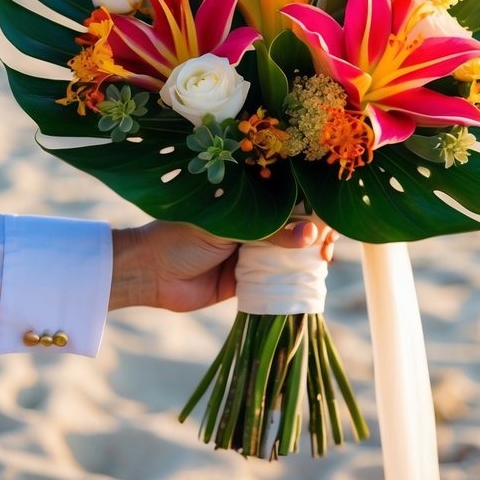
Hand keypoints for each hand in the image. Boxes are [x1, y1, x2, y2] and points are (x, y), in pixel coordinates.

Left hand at [109, 218, 338, 313]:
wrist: (150, 274)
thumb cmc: (182, 236)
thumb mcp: (228, 228)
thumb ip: (269, 232)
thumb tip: (312, 235)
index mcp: (246, 201)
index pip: (286, 198)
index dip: (310, 205)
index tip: (329, 214)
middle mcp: (252, 224)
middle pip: (293, 227)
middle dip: (316, 234)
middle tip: (328, 245)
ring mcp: (251, 252)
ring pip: (289, 254)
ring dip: (308, 258)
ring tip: (323, 261)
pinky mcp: (247, 281)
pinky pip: (276, 280)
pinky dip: (293, 281)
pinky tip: (309, 280)